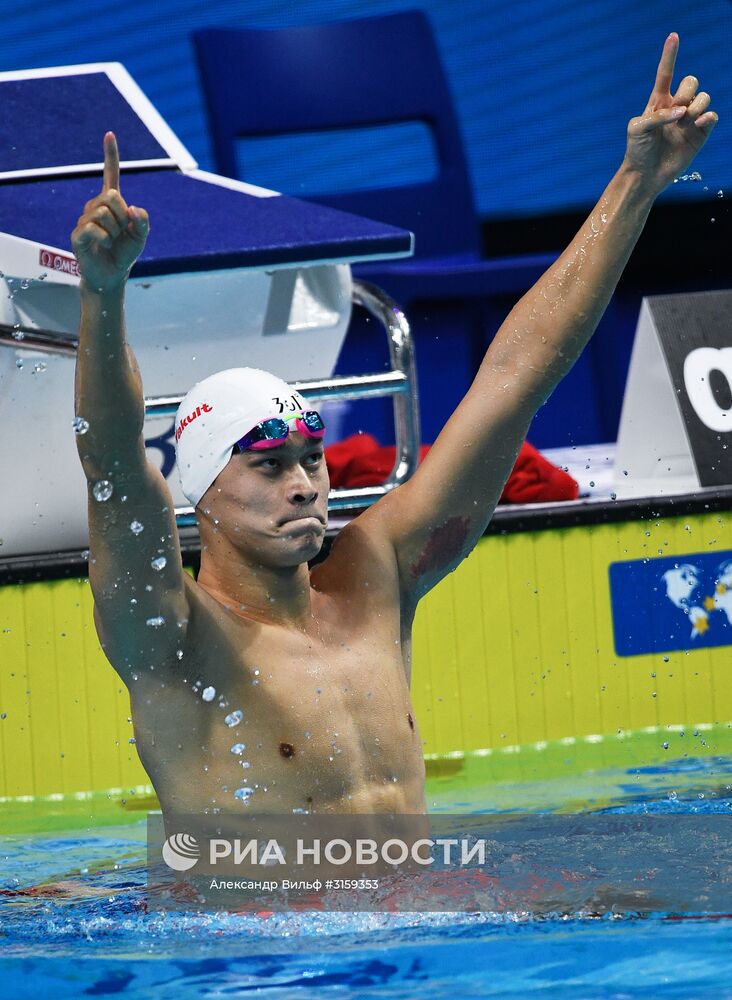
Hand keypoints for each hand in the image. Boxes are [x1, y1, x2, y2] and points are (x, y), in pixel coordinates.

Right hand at [71, 132, 149, 291]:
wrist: (112, 275)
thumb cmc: (124, 254)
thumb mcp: (141, 237)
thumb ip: (143, 222)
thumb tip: (132, 209)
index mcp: (111, 204)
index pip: (110, 175)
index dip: (110, 155)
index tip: (109, 134)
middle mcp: (95, 207)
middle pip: (111, 197)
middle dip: (122, 216)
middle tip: (121, 232)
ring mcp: (84, 220)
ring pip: (103, 213)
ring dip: (115, 230)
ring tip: (112, 241)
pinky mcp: (78, 235)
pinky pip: (94, 228)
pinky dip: (106, 238)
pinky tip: (104, 245)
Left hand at [624, 33, 716, 193]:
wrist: (645, 175)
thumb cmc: (637, 151)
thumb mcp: (637, 129)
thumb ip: (657, 115)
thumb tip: (682, 113)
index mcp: (658, 102)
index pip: (665, 73)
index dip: (670, 55)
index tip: (673, 36)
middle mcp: (676, 107)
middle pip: (691, 81)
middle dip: (687, 91)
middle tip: (678, 110)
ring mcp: (689, 120)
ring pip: (704, 97)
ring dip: (697, 105)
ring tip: (687, 120)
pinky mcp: (700, 133)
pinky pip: (712, 115)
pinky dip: (708, 116)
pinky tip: (697, 124)